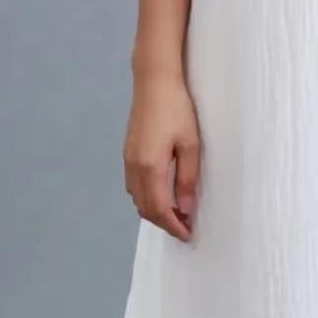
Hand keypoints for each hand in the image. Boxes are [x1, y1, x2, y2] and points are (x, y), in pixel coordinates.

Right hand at [123, 70, 200, 239]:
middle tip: (184, 226)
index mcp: (150, 168)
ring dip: (153, 210)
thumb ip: (187, 179)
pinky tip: (161, 193)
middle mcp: (133, 168)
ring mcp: (127, 160)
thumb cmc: (177, 110)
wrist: (154, 82)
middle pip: (144, 208)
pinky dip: (146, 197)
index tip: (187, 234)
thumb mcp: (191, 145)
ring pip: (136, 198)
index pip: (159, 209)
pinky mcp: (127, 152)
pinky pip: (133, 185)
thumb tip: (185, 208)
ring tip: (175, 212)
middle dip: (163, 222)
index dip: (173, 226)